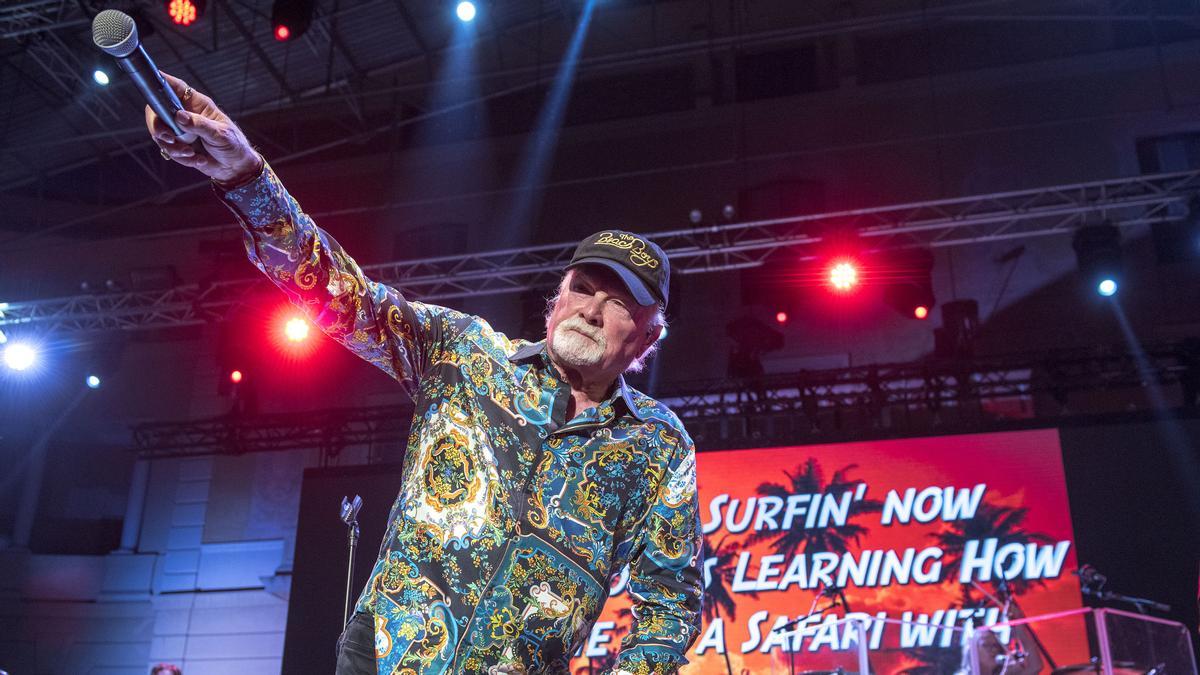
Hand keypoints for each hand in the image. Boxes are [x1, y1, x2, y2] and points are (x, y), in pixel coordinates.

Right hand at [145, 71, 262, 184]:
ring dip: (174, 147)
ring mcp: (180, 130)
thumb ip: (199, 125)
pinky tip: (199, 159)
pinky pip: (169, 150)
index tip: (151, 82)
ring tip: (191, 153)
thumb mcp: (219, 134)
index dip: (161, 82)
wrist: (235, 168)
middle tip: (169, 138)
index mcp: (198, 105)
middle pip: (157, 111)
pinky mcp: (179, 145)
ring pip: (160, 134)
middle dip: (158, 126)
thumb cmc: (233, 145)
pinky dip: (182, 158)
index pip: (175, 88)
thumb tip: (179, 116)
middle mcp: (186, 114)